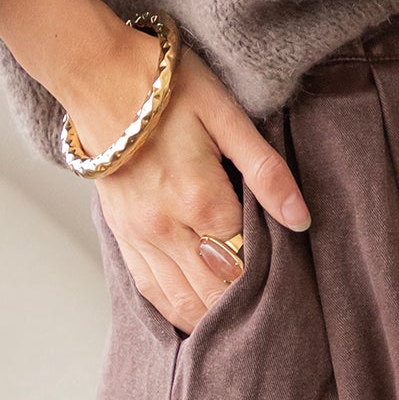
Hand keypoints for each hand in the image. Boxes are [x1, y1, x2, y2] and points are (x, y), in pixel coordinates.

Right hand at [75, 33, 311, 333]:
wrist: (97, 75)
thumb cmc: (167, 86)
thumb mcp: (227, 116)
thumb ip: (266, 171)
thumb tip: (301, 218)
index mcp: (200, 199)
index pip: (248, 260)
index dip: (276, 274)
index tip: (297, 283)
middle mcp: (166, 229)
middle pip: (217, 290)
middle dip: (249, 305)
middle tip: (281, 316)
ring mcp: (139, 236)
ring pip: (182, 301)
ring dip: (214, 316)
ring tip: (245, 325)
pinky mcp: (121, 235)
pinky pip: (151, 291)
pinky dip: (177, 310)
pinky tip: (198, 317)